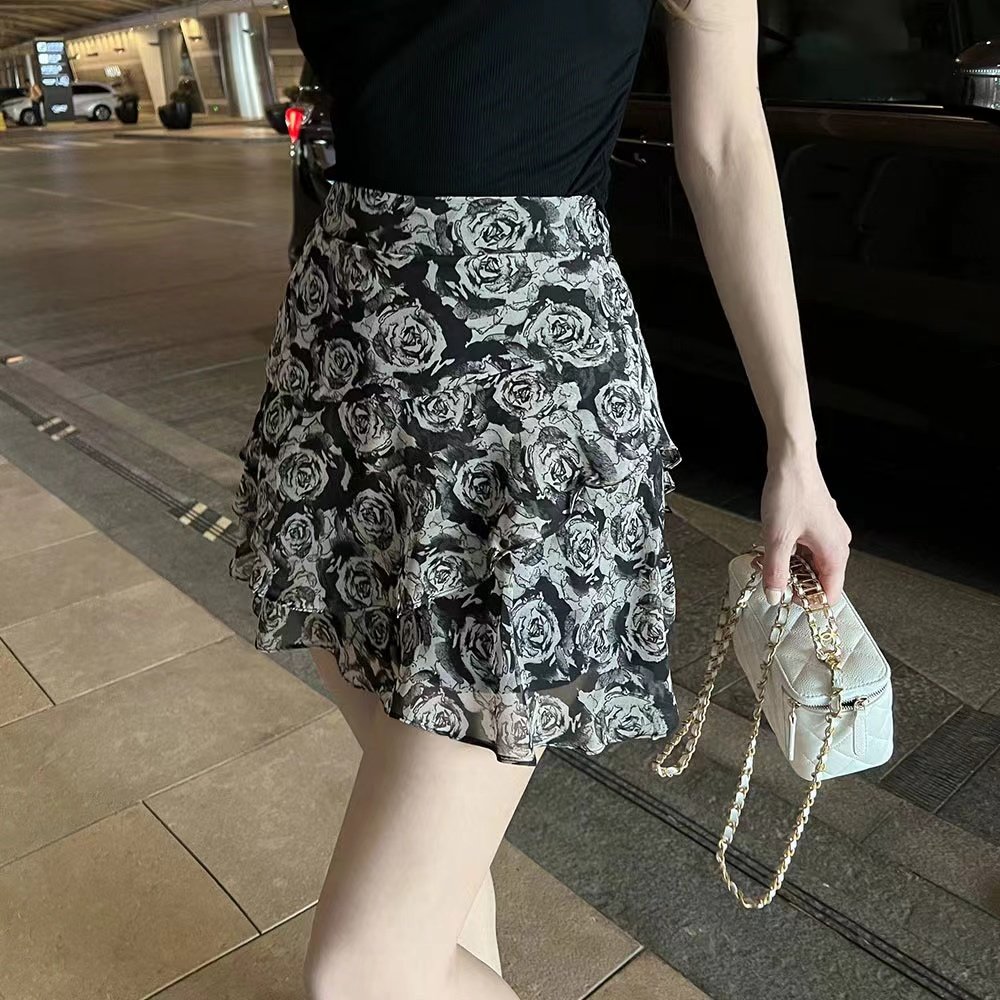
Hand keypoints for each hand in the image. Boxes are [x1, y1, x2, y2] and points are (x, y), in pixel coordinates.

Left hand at [759, 449, 851, 606]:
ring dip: (789, 565)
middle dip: (794, 582)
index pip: (830, 594)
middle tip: (768, 577)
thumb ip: (776, 572)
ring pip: (811, 562)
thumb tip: (775, 597)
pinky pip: (807, 547)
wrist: (792, 459)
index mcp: (835, 552)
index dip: (808, 602)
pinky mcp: (818, 522)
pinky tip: (772, 545)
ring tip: (765, 559)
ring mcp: (829, 532)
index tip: (785, 599)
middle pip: (819, 579)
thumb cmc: (790, 493)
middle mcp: (837, 544)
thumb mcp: (777, 538)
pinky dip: (790, 550)